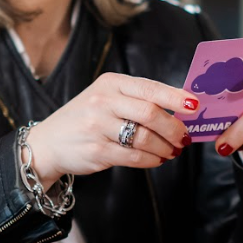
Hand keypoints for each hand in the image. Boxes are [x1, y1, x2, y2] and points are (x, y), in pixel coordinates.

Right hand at [26, 73, 198, 187]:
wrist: (48, 143)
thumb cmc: (85, 119)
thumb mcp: (106, 98)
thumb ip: (137, 100)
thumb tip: (180, 109)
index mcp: (109, 83)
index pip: (150, 88)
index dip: (176, 98)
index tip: (195, 106)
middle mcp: (102, 102)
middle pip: (150, 113)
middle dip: (174, 128)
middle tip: (185, 137)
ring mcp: (98, 127)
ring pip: (144, 137)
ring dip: (165, 147)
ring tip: (173, 151)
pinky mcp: (97, 151)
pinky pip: (134, 157)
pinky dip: (152, 160)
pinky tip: (157, 159)